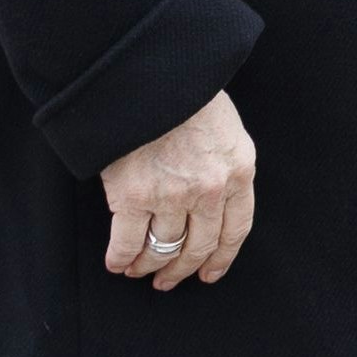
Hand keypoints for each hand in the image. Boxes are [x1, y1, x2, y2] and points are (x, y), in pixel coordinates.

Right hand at [102, 89, 254, 291]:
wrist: (153, 75)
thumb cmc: (188, 94)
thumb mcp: (226, 128)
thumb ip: (224, 165)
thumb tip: (214, 199)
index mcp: (239, 171)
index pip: (236, 229)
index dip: (222, 258)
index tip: (209, 274)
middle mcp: (209, 190)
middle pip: (199, 246)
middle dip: (183, 269)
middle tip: (168, 280)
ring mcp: (171, 196)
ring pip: (162, 249)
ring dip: (148, 266)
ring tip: (139, 271)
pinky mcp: (132, 197)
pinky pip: (126, 243)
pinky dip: (120, 259)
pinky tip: (117, 263)